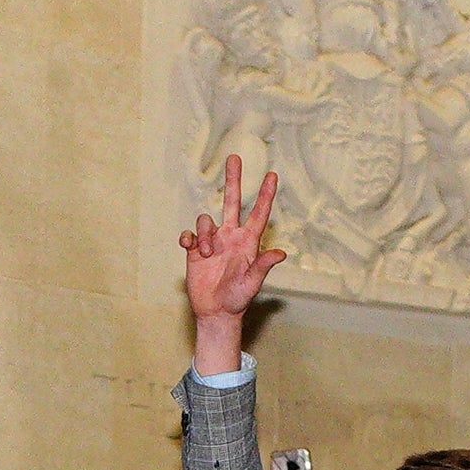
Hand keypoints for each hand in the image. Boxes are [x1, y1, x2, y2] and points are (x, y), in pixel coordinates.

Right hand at [180, 155, 286, 375]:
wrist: (215, 312)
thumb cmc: (238, 299)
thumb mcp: (252, 283)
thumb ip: (263, 266)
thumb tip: (281, 253)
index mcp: (248, 242)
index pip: (259, 213)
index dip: (265, 194)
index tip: (272, 175)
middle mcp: (231, 236)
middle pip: (232, 201)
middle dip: (233, 179)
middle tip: (234, 157)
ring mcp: (213, 242)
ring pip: (206, 220)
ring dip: (204, 234)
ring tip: (207, 254)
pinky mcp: (195, 250)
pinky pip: (189, 234)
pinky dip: (188, 238)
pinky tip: (190, 248)